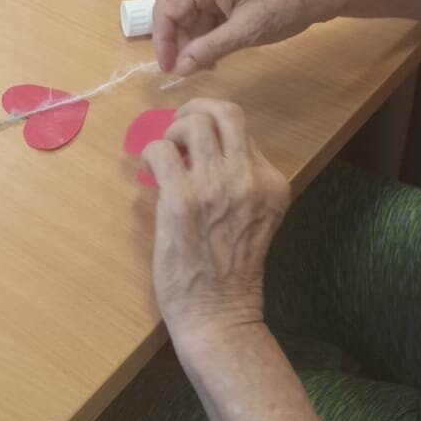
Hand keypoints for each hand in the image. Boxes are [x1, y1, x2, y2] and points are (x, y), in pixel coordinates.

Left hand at [142, 99, 289, 343]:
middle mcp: (248, 178)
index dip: (215, 127)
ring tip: (166, 151)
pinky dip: (150, 152)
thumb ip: (241, 181)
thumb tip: (201, 148)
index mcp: (272, 182)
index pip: (243, 131)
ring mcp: (215, 186)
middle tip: (180, 124)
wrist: (217, 312)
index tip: (197, 139)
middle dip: (197, 108)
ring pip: (194, 123)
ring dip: (173, 130)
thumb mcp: (256, 216)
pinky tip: (149, 169)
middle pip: (226, 113)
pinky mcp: (182, 199)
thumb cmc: (231, 269)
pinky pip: (160, 150)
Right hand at [153, 0, 327, 75]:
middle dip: (179, 43)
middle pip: (175, 12)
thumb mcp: (246, 31)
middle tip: (188, 72)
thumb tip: (180, 69)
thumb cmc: (284, 7)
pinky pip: (205, 16)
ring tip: (206, 67)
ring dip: (194, 43)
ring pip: (189, 17)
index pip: (167, 10)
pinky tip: (215, 56)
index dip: (163, 42)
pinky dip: (206, 37)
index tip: (170, 69)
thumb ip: (209, 49)